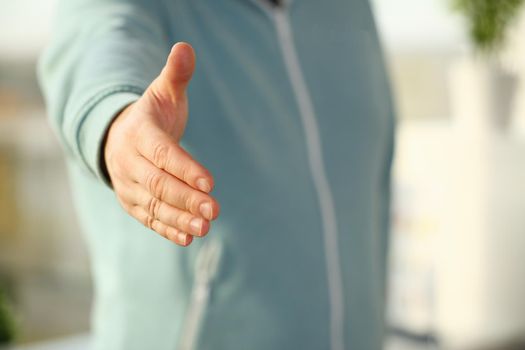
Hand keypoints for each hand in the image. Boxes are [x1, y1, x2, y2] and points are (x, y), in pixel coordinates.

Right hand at [104, 42, 218, 246]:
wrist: (118, 138)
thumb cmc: (151, 115)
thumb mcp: (162, 93)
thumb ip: (175, 75)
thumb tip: (186, 48)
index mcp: (139, 134)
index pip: (163, 154)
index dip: (186, 168)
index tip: (210, 183)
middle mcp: (130, 163)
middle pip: (159, 184)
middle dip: (186, 198)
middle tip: (214, 210)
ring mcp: (129, 186)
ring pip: (155, 206)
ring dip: (180, 219)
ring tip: (205, 229)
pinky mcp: (133, 203)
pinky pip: (150, 218)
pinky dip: (168, 229)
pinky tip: (188, 237)